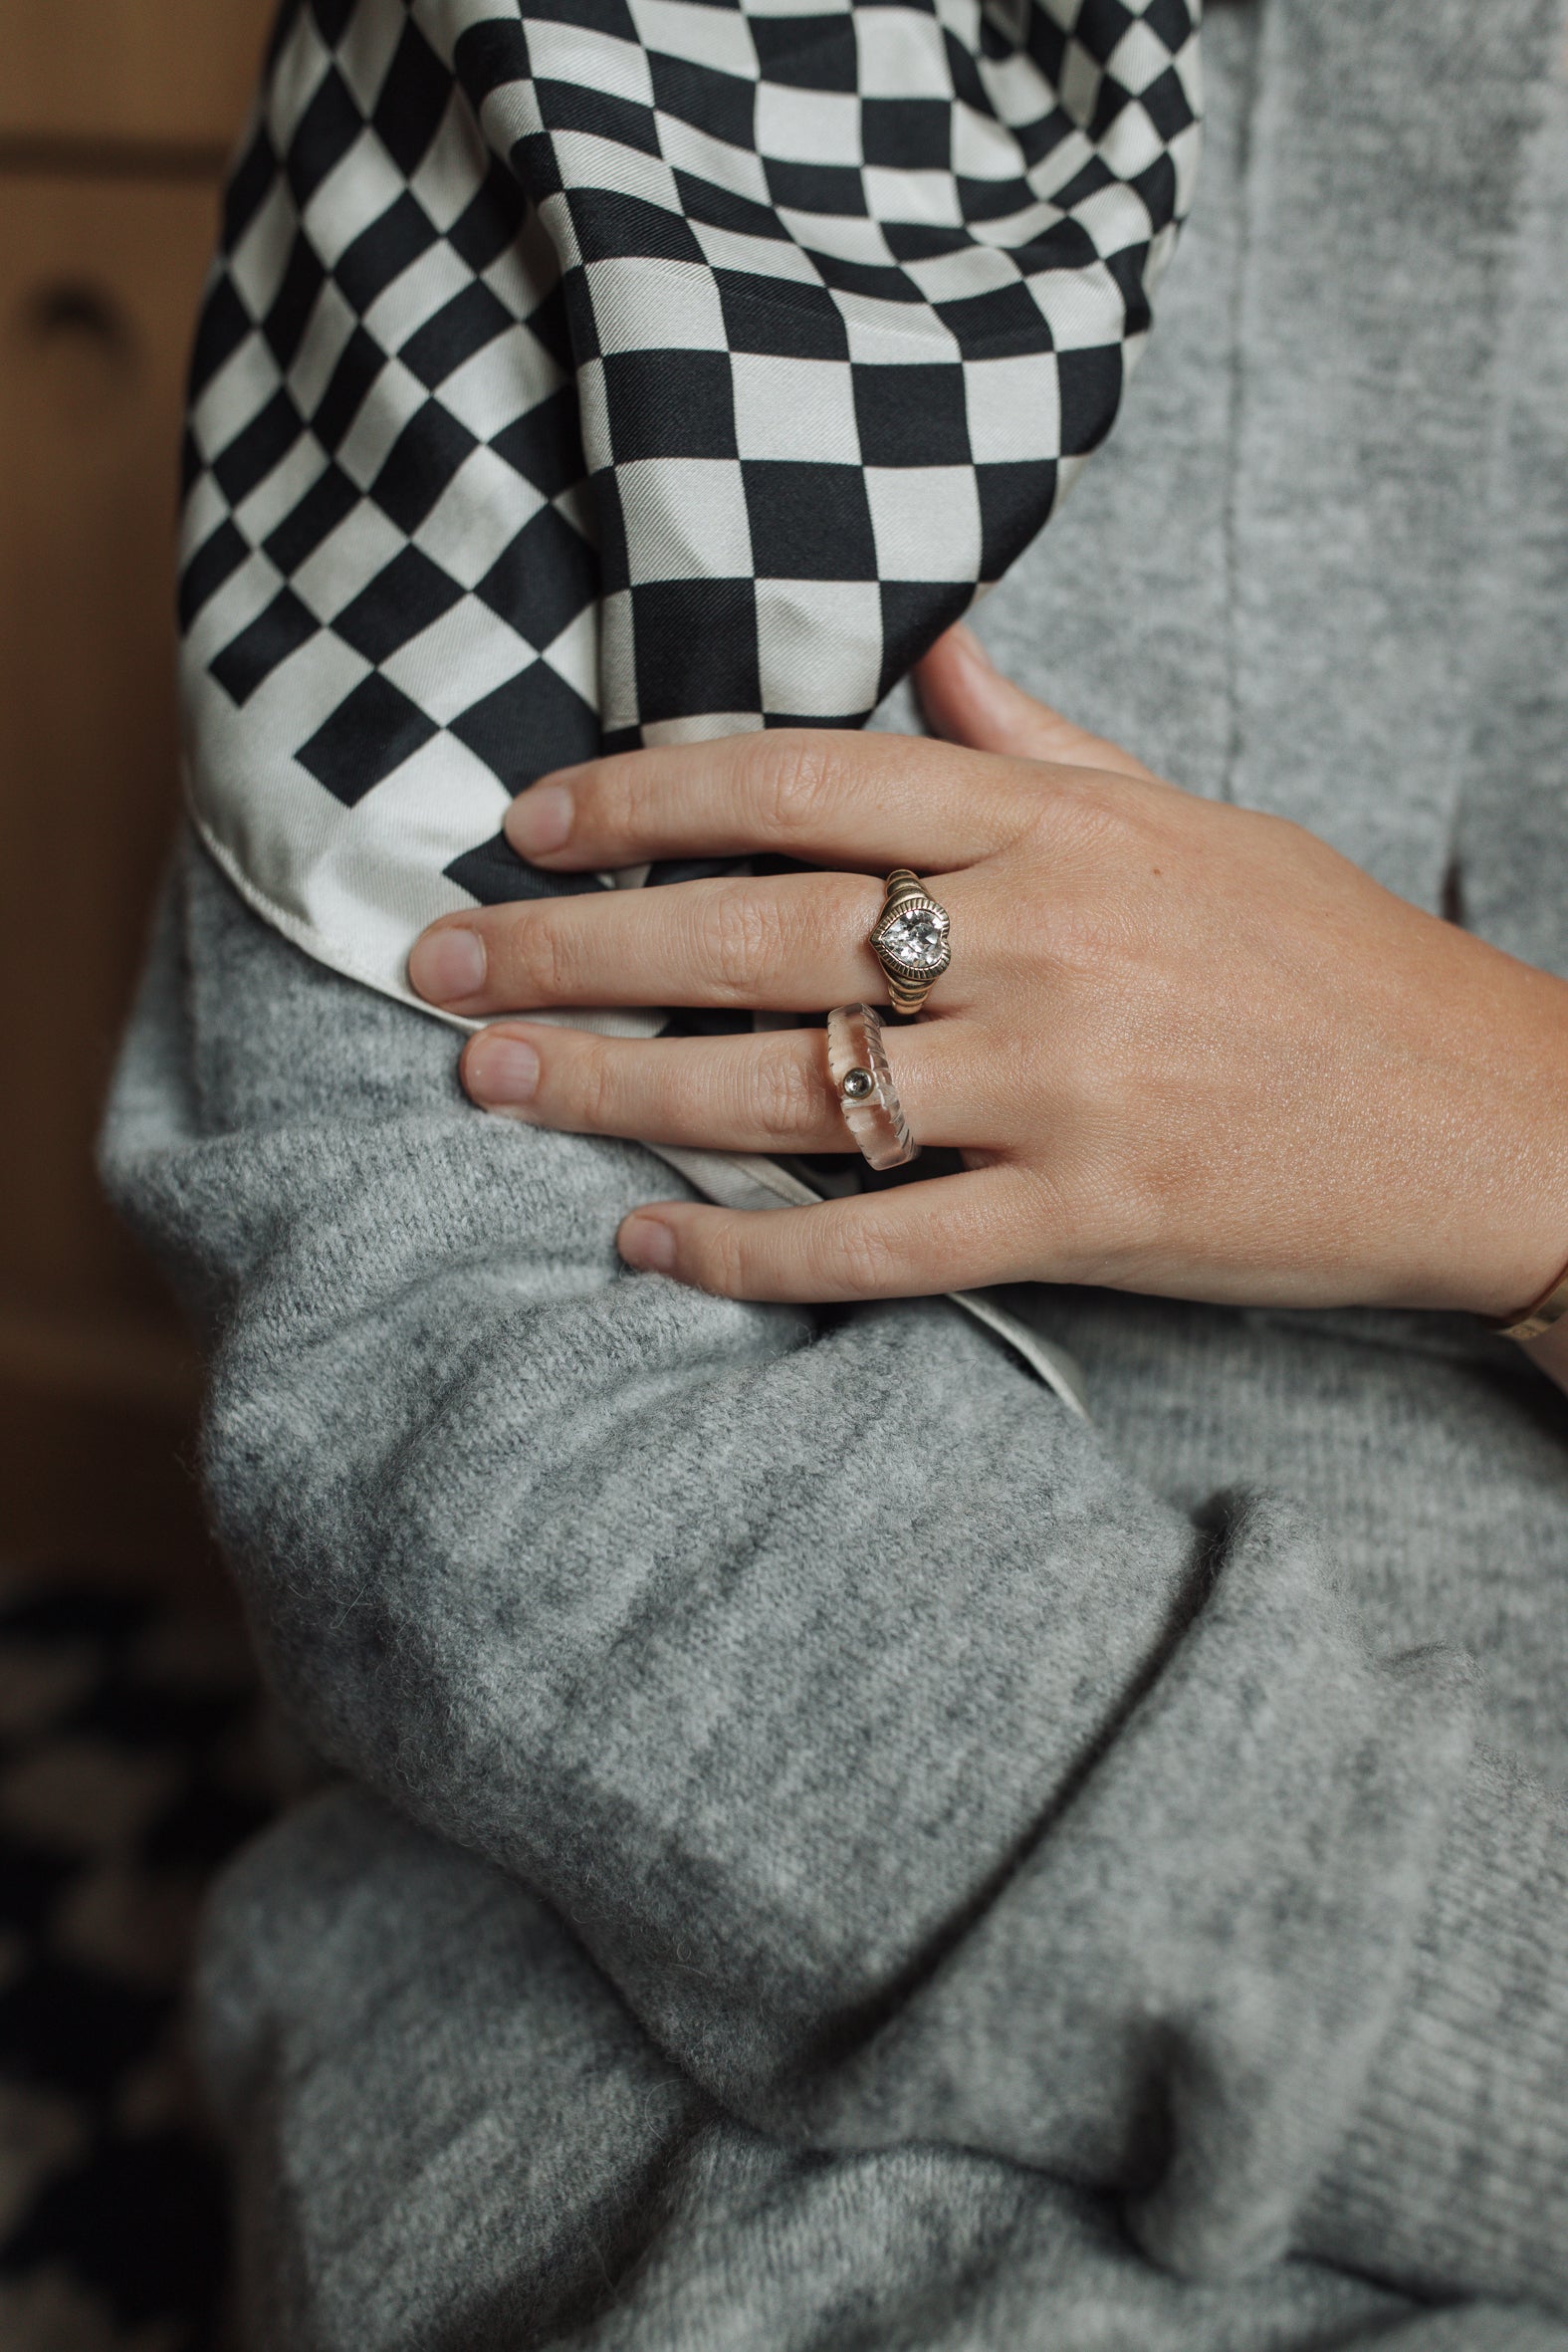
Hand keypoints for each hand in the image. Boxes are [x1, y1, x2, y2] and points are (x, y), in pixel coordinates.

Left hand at [408, 626, 1567, 1314]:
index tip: (531, 821)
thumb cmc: (1332, 960)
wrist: (1492, 1116)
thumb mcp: (1196, 818)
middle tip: (439, 967)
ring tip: (489, 1089)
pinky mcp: (1093, 1220)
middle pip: (757, 930)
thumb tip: (935, 658)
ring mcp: (1066, 1087)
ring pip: (791, 1085)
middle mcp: (1049, 942)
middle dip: (574, 948)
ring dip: (617, 1089)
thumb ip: (1046, 749)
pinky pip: (883, 1244)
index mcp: (1065, 827)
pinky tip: (643, 1243)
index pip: (810, 784)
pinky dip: (752, 1254)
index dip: (647, 797)